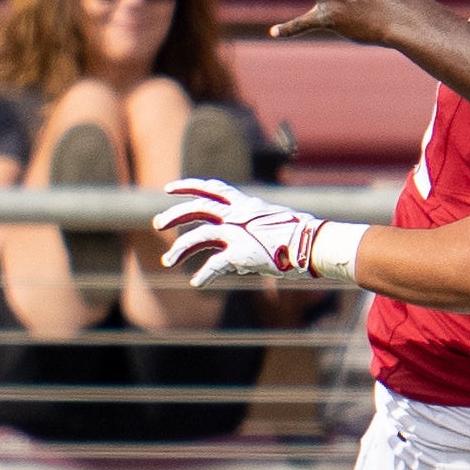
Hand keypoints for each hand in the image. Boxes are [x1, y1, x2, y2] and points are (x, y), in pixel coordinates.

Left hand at [156, 176, 330, 283]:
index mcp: (245, 204)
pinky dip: (204, 275)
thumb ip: (248, 234)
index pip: (212, 188)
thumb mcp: (270, 225)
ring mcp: (237, 232)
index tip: (169, 189)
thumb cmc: (298, 236)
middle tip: (157, 224)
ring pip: (198, 236)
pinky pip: (214, 264)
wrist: (312, 244)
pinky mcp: (240, 252)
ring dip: (180, 249)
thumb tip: (238, 258)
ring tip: (167, 261)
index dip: (189, 186)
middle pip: (197, 208)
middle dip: (174, 215)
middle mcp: (237, 214)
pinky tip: (197, 283)